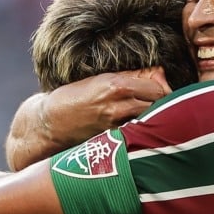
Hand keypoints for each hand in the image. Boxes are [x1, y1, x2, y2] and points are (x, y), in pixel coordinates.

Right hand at [41, 68, 169, 145]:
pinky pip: (137, 132)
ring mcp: (116, 125)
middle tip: (159, 101)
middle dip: (163, 102)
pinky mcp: (113, 139)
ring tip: (149, 114)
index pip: (157, 89)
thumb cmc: (73, 97)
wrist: (50, 123)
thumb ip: (129, 77)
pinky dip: (142, 128)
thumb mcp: (99, 79)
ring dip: (154, 116)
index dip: (163, 88)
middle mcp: (118, 105)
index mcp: (116, 86)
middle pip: (159, 105)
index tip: (160, 87)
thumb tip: (157, 74)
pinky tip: (137, 127)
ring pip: (150, 120)